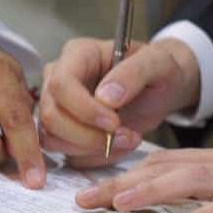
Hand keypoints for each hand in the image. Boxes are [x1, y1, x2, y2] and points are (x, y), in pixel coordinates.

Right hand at [38, 37, 199, 166]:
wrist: (161, 88)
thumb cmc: (158, 69)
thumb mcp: (158, 63)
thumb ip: (134, 73)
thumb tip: (105, 97)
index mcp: (77, 54)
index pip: (61, 84)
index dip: (84, 109)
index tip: (114, 122)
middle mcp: (59, 80)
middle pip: (52, 116)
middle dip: (88, 135)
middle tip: (126, 135)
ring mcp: (58, 107)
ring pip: (54, 139)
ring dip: (92, 149)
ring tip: (128, 139)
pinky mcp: (65, 132)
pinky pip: (68, 154)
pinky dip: (96, 157)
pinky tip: (120, 146)